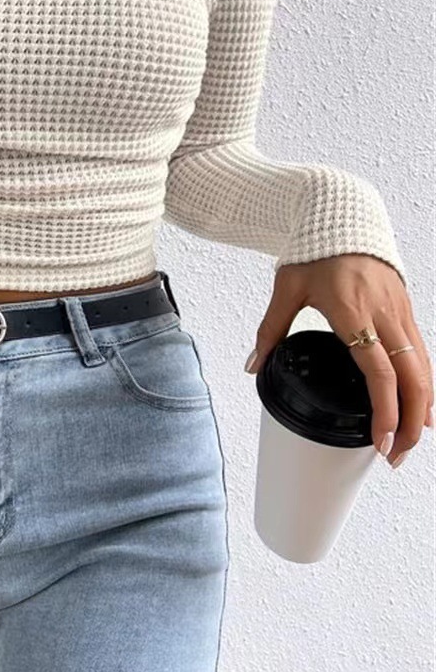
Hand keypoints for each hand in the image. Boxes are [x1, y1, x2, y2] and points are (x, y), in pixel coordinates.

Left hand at [244, 254, 433, 467]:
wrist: (342, 215)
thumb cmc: (314, 249)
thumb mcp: (287, 287)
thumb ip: (270, 329)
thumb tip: (253, 365)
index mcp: (353, 311)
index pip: (378, 370)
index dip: (385, 409)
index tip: (382, 440)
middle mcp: (384, 314)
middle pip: (412, 377)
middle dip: (410, 422)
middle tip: (396, 455)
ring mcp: (400, 311)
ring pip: (423, 368)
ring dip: (422, 408)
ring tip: (409, 441)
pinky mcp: (406, 309)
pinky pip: (422, 352)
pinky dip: (424, 384)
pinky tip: (422, 407)